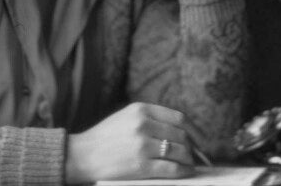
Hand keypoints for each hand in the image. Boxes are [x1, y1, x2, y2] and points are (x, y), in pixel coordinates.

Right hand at [65, 102, 194, 183]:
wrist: (81, 155)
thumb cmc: (105, 138)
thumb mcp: (126, 117)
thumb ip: (150, 119)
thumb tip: (181, 131)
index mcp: (141, 109)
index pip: (179, 118)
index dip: (193, 130)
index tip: (199, 139)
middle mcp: (143, 124)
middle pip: (181, 135)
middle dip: (191, 147)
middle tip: (194, 155)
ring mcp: (142, 145)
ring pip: (180, 151)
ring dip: (189, 159)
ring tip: (190, 164)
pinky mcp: (141, 166)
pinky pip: (172, 168)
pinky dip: (183, 170)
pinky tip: (185, 171)